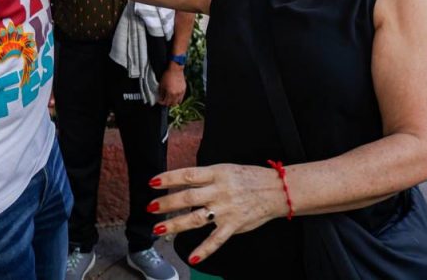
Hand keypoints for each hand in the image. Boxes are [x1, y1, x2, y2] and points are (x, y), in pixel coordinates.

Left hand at [149, 163, 286, 263]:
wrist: (276, 190)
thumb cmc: (248, 178)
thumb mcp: (226, 169)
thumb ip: (206, 177)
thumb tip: (182, 182)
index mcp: (217, 173)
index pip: (188, 175)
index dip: (169, 178)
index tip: (152, 182)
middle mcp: (220, 191)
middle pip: (188, 198)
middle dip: (167, 203)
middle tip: (151, 207)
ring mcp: (226, 209)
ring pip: (196, 219)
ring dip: (176, 225)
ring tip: (159, 229)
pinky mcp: (234, 225)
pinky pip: (216, 240)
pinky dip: (204, 250)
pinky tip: (191, 256)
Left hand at [157, 64, 186, 106]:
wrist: (175, 69)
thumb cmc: (168, 75)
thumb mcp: (161, 84)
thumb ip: (161, 93)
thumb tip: (160, 98)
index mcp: (170, 93)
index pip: (165, 103)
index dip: (161, 102)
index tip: (159, 101)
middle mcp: (176, 94)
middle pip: (171, 104)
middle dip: (167, 103)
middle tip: (164, 100)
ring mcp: (181, 92)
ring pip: (177, 102)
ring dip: (173, 102)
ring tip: (169, 99)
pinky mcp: (184, 90)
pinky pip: (181, 98)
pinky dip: (177, 99)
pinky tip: (174, 96)